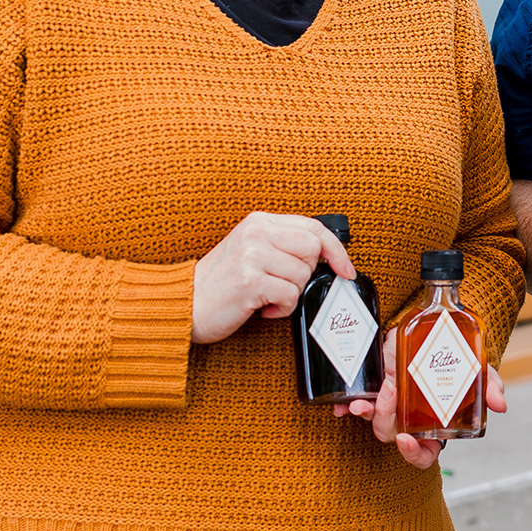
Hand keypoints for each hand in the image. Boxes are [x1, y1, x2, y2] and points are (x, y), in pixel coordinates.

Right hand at [191, 212, 352, 343]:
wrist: (186, 304)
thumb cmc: (222, 283)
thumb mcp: (251, 251)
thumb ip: (282, 245)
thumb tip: (326, 256)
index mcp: (259, 221)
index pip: (313, 226)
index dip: (336, 250)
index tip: (345, 269)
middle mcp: (256, 233)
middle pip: (313, 248)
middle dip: (307, 274)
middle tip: (284, 285)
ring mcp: (252, 255)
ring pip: (303, 275)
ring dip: (291, 295)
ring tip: (268, 298)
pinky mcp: (249, 281)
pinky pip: (291, 295)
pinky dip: (283, 308)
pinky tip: (263, 308)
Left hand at [338, 338, 506, 469]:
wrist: (427, 326)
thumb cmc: (450, 356)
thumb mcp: (473, 368)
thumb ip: (488, 385)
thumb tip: (500, 405)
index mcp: (432, 423)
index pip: (423, 455)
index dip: (414, 455)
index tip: (406, 440)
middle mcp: (407, 418)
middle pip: (393, 436)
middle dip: (388, 420)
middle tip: (393, 392)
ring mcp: (388, 404)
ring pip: (375, 421)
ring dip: (372, 409)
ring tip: (380, 387)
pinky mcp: (373, 387)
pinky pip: (357, 404)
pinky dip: (348, 406)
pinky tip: (345, 403)